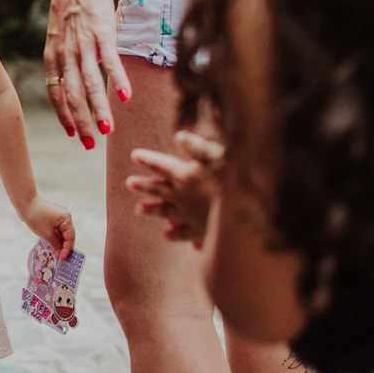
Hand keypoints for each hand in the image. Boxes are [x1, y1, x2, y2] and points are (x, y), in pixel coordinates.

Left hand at [19, 195, 75, 260]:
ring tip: (56, 255)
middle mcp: (65, 217)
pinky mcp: (52, 219)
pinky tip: (52, 246)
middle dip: (64, 247)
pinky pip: (56, 231)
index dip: (67, 250)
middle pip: (67, 236)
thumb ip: (55, 244)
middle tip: (61, 259)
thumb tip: (60, 253)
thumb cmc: (36, 217)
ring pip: (61, 234)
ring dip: (59, 244)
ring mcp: (59, 218)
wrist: (24, 203)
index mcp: (66, 219)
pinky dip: (55, 238)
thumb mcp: (46, 234)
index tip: (62, 259)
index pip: (70, 238)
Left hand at [44, 0, 130, 148]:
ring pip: (90, 84)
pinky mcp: (101, 33)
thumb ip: (64, 59)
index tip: (72, 134)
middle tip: (90, 145)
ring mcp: (83, 44)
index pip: (55, 93)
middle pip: (72, 95)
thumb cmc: (71, 8)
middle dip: (81, 123)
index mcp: (53, 56)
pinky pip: (110, 61)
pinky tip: (126, 98)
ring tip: (107, 130)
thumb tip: (72, 80)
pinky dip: (118, 80)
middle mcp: (65, 54)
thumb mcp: (59, 36)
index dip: (63, 115)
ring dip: (99, 109)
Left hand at [127, 130, 224, 246]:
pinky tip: (165, 236)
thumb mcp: (216, 156)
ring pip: (165, 211)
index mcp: (183, 175)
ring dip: (151, 209)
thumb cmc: (232, 179)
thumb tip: (179, 135)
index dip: (147, 159)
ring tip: (137, 209)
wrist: (244, 212)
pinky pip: (183, 234)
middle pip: (157, 189)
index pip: (160, 164)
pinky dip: (173, 235)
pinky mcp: (199, 231)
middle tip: (129, 183)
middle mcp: (181, 195)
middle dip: (143, 185)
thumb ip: (197, 146)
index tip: (134, 155)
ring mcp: (188, 214)